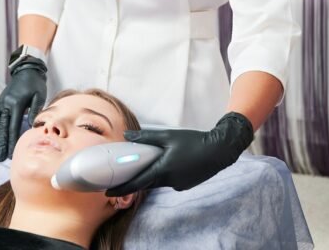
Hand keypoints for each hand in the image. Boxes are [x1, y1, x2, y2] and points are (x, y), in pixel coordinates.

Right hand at [0, 57, 46, 161]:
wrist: (26, 70)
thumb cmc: (35, 84)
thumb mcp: (40, 96)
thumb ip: (36, 111)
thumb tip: (32, 126)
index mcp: (16, 103)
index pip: (13, 127)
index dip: (11, 142)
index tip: (11, 153)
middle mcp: (5, 104)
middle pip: (2, 128)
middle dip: (1, 144)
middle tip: (0, 158)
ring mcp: (0, 103)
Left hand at [106, 111, 253, 194]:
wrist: (219, 150)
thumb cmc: (193, 141)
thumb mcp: (168, 136)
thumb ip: (146, 138)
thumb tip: (127, 135)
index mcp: (164, 169)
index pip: (138, 182)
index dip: (122, 188)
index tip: (109, 193)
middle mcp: (170, 181)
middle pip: (146, 183)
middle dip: (133, 182)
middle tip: (119, 179)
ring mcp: (178, 184)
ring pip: (158, 181)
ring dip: (149, 175)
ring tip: (143, 165)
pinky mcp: (185, 183)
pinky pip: (168, 180)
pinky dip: (162, 174)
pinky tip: (165, 163)